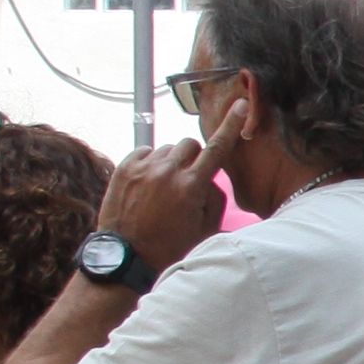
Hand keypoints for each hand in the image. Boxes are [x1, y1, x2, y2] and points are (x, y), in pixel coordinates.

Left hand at [97, 84, 252, 275]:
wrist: (126, 257)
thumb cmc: (169, 246)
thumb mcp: (204, 229)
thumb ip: (215, 198)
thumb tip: (212, 179)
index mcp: (191, 186)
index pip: (217, 148)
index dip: (231, 125)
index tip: (240, 106)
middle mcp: (167, 171)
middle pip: (190, 144)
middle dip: (195, 156)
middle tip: (189, 177)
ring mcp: (143, 168)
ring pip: (167, 149)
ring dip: (172, 161)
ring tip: (164, 185)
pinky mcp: (124, 169)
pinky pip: (144, 151)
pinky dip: (151, 161)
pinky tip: (149, 181)